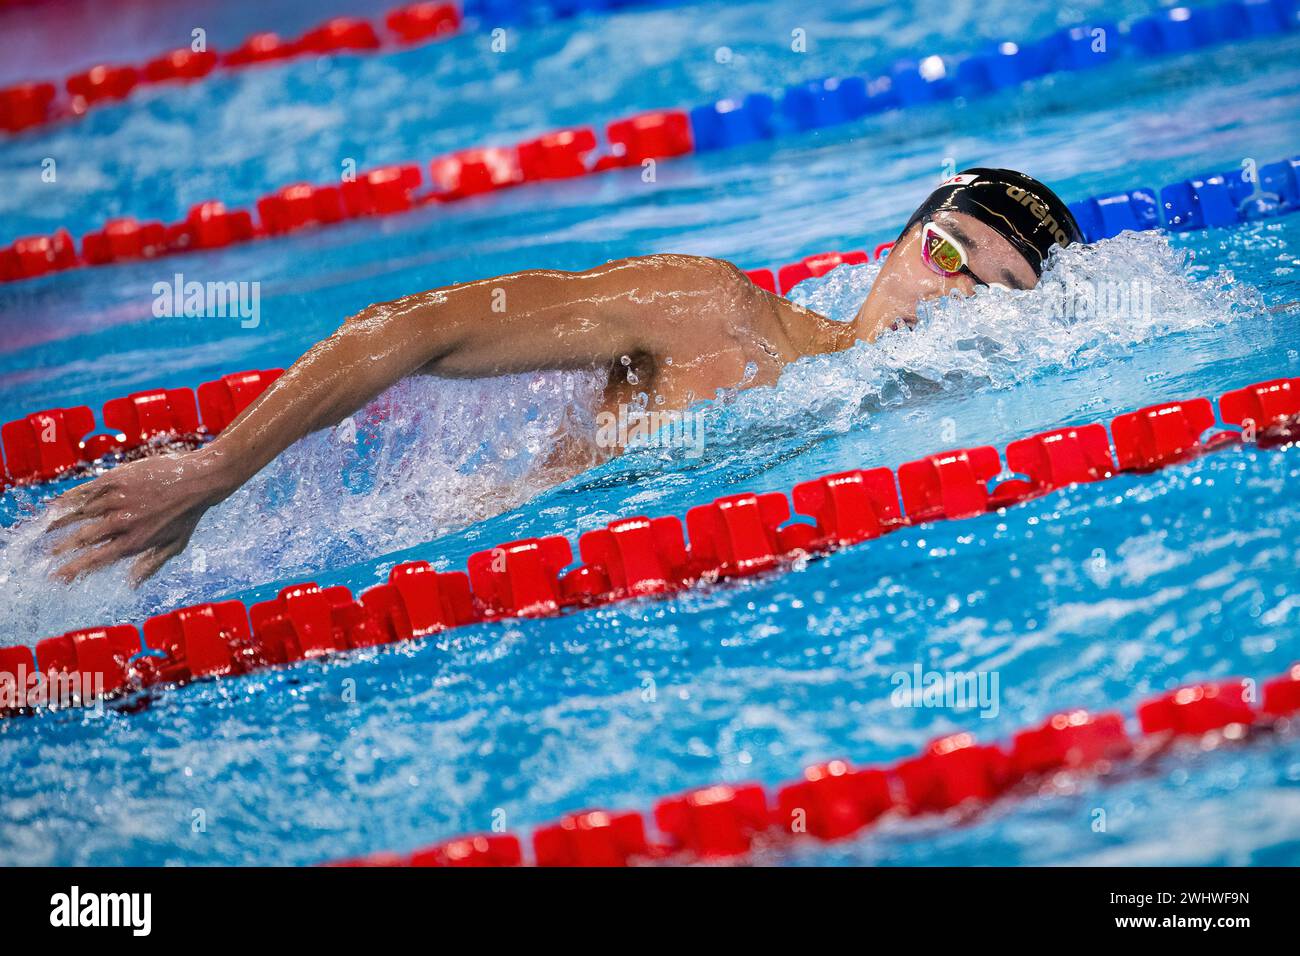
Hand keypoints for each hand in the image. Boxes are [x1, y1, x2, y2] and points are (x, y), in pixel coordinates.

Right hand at [44, 449, 231, 585]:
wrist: (199, 479)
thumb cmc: (189, 515)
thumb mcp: (175, 546)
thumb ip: (150, 565)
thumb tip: (130, 585)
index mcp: (135, 542)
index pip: (97, 560)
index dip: (74, 570)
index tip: (58, 578)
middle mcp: (122, 523)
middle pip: (83, 539)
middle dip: (62, 549)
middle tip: (47, 557)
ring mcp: (118, 500)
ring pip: (80, 514)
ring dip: (60, 524)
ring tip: (46, 530)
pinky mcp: (116, 480)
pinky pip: (86, 491)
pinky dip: (69, 499)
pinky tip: (56, 504)